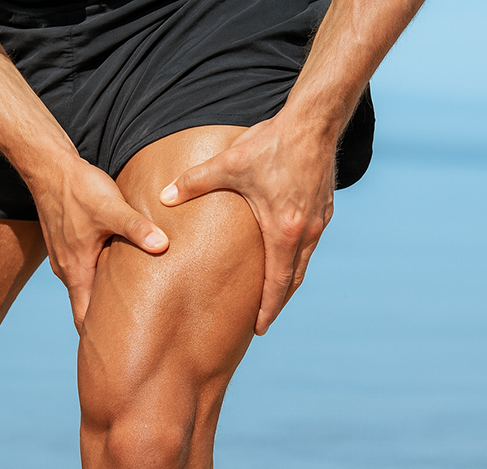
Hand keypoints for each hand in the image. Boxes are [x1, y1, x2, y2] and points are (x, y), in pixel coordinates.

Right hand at [30, 155, 168, 332]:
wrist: (49, 168)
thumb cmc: (78, 188)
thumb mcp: (110, 207)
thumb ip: (136, 227)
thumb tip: (162, 245)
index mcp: (77, 271)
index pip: (85, 319)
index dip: (98, 341)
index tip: (117, 358)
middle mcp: (69, 270)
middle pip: (86, 309)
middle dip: (105, 327)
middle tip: (133, 344)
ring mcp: (67, 259)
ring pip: (87, 290)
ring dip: (104, 302)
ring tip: (132, 314)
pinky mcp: (70, 246)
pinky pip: (86, 272)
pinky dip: (100, 281)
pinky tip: (119, 278)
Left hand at [159, 112, 336, 334]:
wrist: (314, 120)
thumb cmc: (271, 144)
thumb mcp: (228, 164)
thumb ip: (193, 183)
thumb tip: (162, 197)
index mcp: (284, 231)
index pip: (277, 283)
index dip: (268, 309)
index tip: (259, 329)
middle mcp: (306, 232)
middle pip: (293, 280)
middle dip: (277, 303)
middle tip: (261, 321)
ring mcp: (318, 222)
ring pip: (303, 263)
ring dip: (287, 282)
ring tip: (271, 296)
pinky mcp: (324, 208)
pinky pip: (309, 244)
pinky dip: (296, 259)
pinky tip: (283, 257)